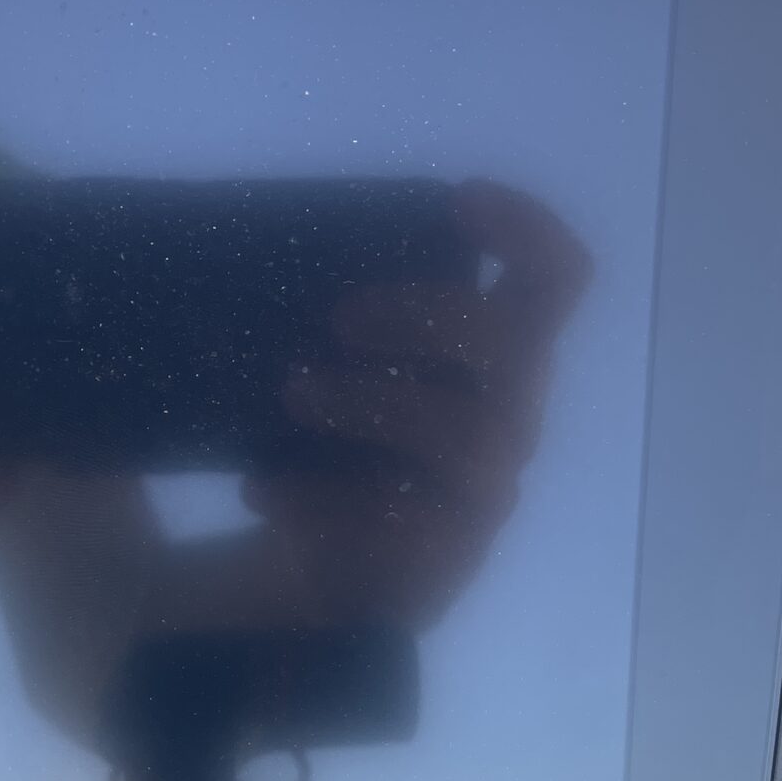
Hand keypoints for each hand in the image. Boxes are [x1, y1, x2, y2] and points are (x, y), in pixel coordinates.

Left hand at [249, 181, 590, 626]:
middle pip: (513, 345)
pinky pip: (404, 521)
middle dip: (423, 316)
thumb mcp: (339, 374)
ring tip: (291, 395)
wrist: (317, 582)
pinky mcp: (447, 558)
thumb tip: (226, 257)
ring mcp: (485, 492)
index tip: (459, 198)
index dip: (527, 229)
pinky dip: (322, 498)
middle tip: (338, 318)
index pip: (555, 281)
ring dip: (369, 403)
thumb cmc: (331, 451)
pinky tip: (261, 490)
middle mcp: (510, 419)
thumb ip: (332, 321)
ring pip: (463, 432)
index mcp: (495, 359)